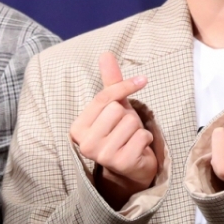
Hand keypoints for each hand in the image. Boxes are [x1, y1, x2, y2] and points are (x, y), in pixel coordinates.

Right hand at [70, 52, 155, 208]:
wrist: (130, 169)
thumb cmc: (120, 134)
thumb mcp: (114, 108)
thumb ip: (110, 84)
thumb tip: (105, 54)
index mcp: (77, 128)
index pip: (103, 98)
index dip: (124, 87)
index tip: (142, 80)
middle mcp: (85, 144)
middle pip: (118, 110)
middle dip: (128, 116)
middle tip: (125, 130)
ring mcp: (102, 156)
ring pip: (131, 122)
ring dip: (138, 129)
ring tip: (131, 140)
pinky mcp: (121, 163)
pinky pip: (142, 137)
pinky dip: (146, 140)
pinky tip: (138, 148)